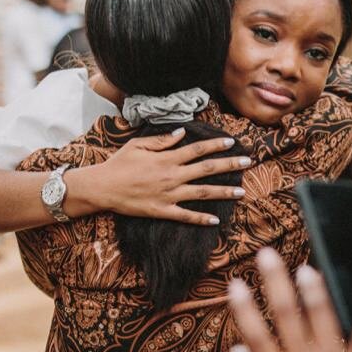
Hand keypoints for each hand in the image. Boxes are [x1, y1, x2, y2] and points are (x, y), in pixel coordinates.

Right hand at [76, 128, 252, 226]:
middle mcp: (172, 176)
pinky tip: (216, 219)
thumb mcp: (138, 144)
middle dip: (230, 165)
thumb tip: (183, 132)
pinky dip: (202, 218)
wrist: (102, 187)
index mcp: (167, 158)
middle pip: (207, 169)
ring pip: (203, 193)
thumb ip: (162, 139)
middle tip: (249, 162)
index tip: (232, 142)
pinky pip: (186, 216)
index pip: (198, 149)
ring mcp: (169, 195)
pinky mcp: (162, 211)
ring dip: (224, 192)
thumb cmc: (119, 163)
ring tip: (242, 192)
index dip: (216, 145)